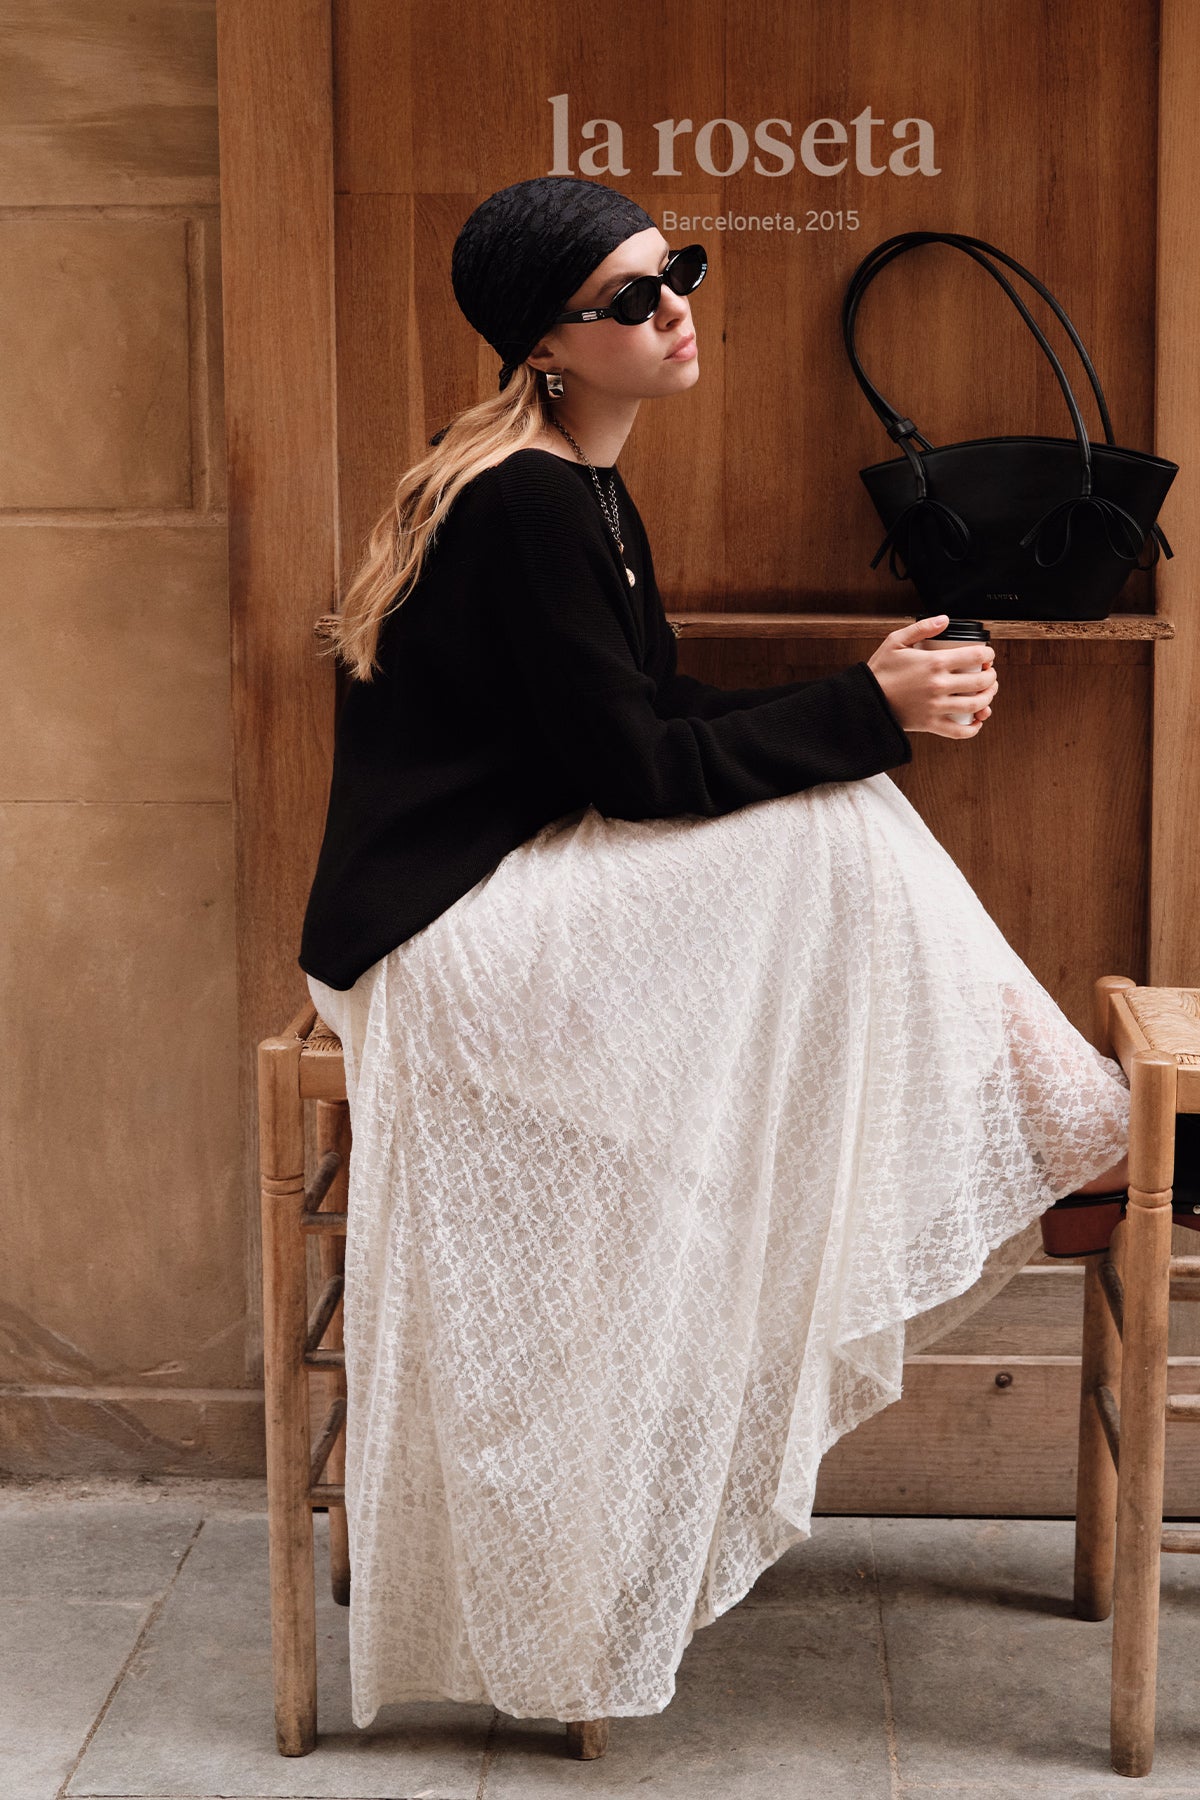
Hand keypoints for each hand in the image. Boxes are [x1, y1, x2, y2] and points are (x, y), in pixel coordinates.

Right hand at [867, 614, 997, 737]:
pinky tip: (976, 720)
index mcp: (934, 663)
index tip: (986, 655)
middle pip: (981, 681)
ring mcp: (936, 707)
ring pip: (976, 705)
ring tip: (987, 693)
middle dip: (991, 676)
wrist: (866, 700)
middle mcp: (939, 685)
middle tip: (988, 673)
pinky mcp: (931, 724)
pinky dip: (973, 728)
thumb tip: (945, 620)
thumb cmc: (880, 671)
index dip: (988, 654)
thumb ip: (922, 628)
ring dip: (988, 698)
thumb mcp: (896, 641)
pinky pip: (960, 731)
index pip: (976, 657)